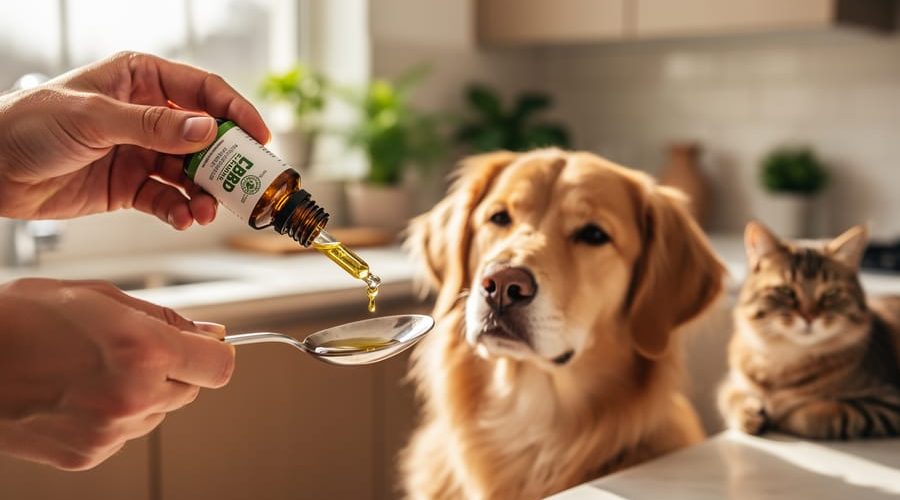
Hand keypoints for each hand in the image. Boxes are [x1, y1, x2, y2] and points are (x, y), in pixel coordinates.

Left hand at [0, 51, 269, 229]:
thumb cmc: (29, 124)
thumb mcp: (94, 118)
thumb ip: (153, 126)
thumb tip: (206, 130)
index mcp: (139, 80)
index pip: (202, 90)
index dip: (235, 111)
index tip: (259, 137)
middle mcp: (146, 116)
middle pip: (204, 137)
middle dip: (225, 162)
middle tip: (243, 183)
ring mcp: (140, 152)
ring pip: (190, 173)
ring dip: (204, 192)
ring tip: (208, 209)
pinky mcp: (130, 186)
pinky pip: (167, 198)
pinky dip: (180, 210)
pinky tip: (185, 218)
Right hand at [0, 278, 234, 469]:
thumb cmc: (21, 320)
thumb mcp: (100, 297)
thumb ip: (164, 318)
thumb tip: (209, 332)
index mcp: (144, 351)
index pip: (220, 366)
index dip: (215, 352)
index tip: (204, 345)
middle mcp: (133, 397)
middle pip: (192, 390)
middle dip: (176, 369)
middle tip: (132, 350)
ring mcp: (110, 432)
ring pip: (159, 412)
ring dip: (144, 392)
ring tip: (94, 369)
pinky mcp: (89, 455)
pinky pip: (126, 433)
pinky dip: (114, 415)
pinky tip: (78, 393)